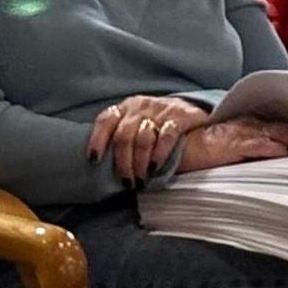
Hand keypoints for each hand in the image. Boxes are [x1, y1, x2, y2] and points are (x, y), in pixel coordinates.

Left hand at [86, 96, 209, 184]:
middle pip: (124, 136)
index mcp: (127, 107)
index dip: (97, 140)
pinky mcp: (180, 116)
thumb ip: (122, 135)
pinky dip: (159, 154)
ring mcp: (160, 109)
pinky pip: (166, 137)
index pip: (105, 120)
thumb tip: (101, 163)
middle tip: (127, 181)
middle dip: (123, 163)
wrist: (193, 109)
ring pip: (143, 139)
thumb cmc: (158, 123)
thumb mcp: (138, 122)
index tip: (95, 161)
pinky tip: (155, 168)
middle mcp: (141, 106)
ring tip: (141, 179)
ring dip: (139, 164)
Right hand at [178, 117, 287, 172]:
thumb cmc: (204, 152)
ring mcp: (242, 132)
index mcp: (250, 125)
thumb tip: (279, 163)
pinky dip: (276, 148)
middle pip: (285, 127)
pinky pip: (260, 144)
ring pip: (277, 133)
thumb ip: (254, 154)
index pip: (282, 126)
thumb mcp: (233, 151)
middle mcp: (249, 124)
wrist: (178, 147)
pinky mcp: (233, 144)